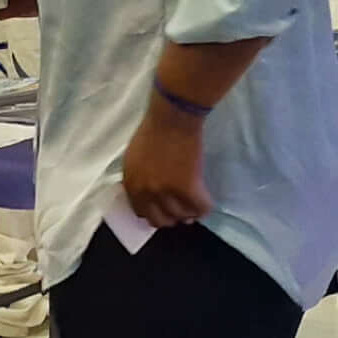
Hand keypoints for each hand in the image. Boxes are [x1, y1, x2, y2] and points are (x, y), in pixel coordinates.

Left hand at [121, 98, 211, 226]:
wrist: (172, 117)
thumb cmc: (153, 130)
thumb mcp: (134, 158)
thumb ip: (138, 178)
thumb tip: (149, 195)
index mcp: (131, 183)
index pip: (141, 212)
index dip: (155, 213)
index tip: (165, 211)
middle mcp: (146, 192)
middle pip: (160, 220)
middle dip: (171, 218)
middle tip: (182, 211)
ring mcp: (166, 192)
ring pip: (181, 216)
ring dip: (189, 213)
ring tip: (195, 205)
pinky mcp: (187, 187)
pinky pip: (200, 207)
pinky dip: (204, 207)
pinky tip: (206, 200)